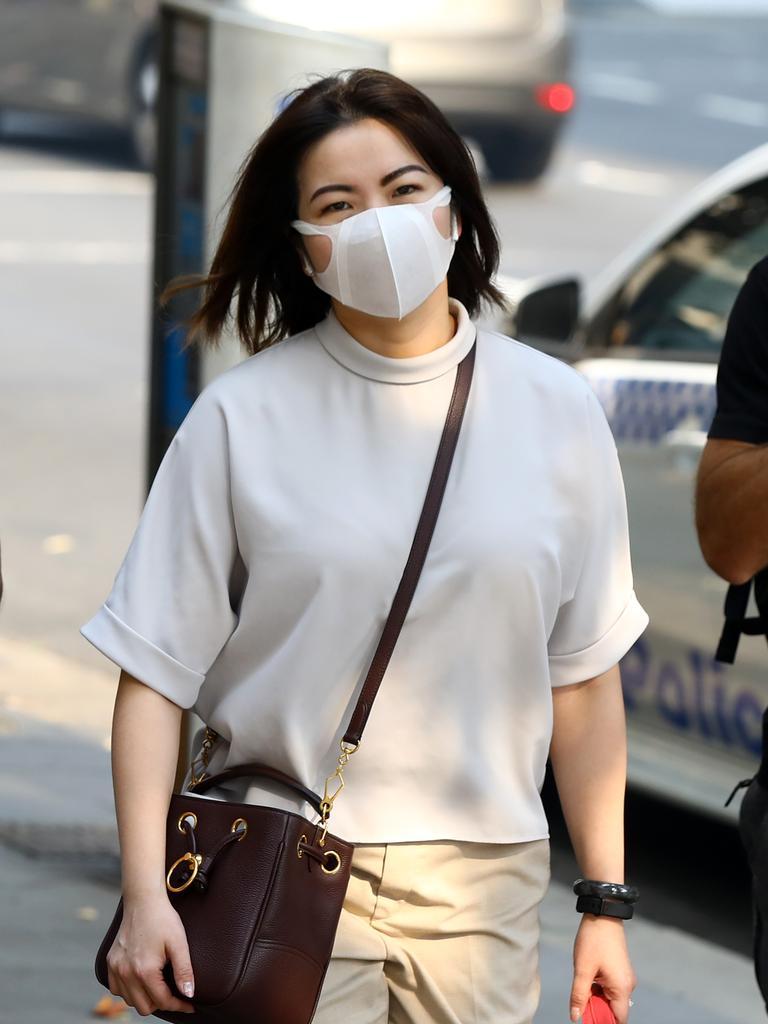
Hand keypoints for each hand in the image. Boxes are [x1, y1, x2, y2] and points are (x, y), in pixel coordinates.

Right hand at [106, 893, 195, 1015]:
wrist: (143, 901)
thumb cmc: (163, 919)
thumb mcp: (179, 943)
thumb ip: (184, 971)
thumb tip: (189, 994)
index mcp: (144, 970)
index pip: (163, 1001)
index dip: (179, 1005)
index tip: (190, 1005)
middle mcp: (126, 973)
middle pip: (145, 1007)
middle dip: (162, 1003)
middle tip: (174, 994)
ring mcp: (116, 968)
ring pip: (130, 1001)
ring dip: (145, 998)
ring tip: (159, 987)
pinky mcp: (110, 963)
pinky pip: (117, 989)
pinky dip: (129, 991)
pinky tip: (140, 982)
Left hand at [569, 915, 635, 1022]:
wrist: (602, 914)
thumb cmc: (593, 940)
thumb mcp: (582, 969)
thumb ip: (579, 995)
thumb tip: (575, 1016)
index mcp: (622, 988)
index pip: (618, 1019)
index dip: (603, 1021)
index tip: (588, 1017)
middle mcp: (627, 985)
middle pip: (613, 1009)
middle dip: (596, 1008)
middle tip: (581, 998)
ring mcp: (624, 977)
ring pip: (610, 998)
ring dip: (596, 996)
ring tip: (584, 980)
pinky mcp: (620, 971)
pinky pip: (610, 987)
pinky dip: (599, 987)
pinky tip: (588, 975)